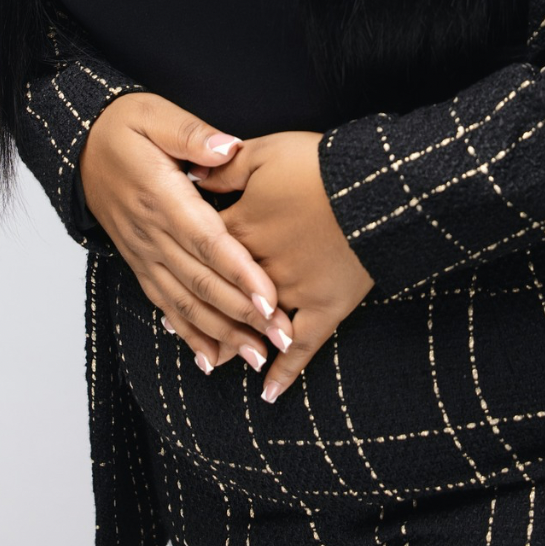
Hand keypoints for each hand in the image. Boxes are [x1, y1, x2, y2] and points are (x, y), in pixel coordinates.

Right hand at [79, 93, 288, 375]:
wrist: (80, 147)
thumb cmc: (124, 127)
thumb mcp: (155, 114)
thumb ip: (191, 134)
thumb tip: (227, 148)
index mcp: (161, 196)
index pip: (207, 241)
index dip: (239, 272)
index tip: (270, 299)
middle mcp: (151, 232)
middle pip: (201, 281)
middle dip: (242, 314)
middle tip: (281, 338)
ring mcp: (143, 253)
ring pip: (185, 301)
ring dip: (221, 333)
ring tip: (257, 357)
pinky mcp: (139, 263)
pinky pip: (164, 304)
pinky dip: (188, 334)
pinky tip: (212, 360)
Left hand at [197, 131, 373, 401]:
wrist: (372, 185)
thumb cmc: (319, 163)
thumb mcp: (266, 153)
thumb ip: (226, 169)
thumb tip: (192, 177)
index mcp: (242, 228)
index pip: (205, 247)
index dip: (186, 258)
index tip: (172, 270)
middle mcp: (260, 267)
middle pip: (223, 294)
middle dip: (203, 310)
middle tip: (177, 326)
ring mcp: (293, 292)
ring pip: (255, 325)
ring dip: (235, 343)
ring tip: (215, 360)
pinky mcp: (326, 307)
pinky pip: (302, 347)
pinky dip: (286, 371)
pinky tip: (269, 393)